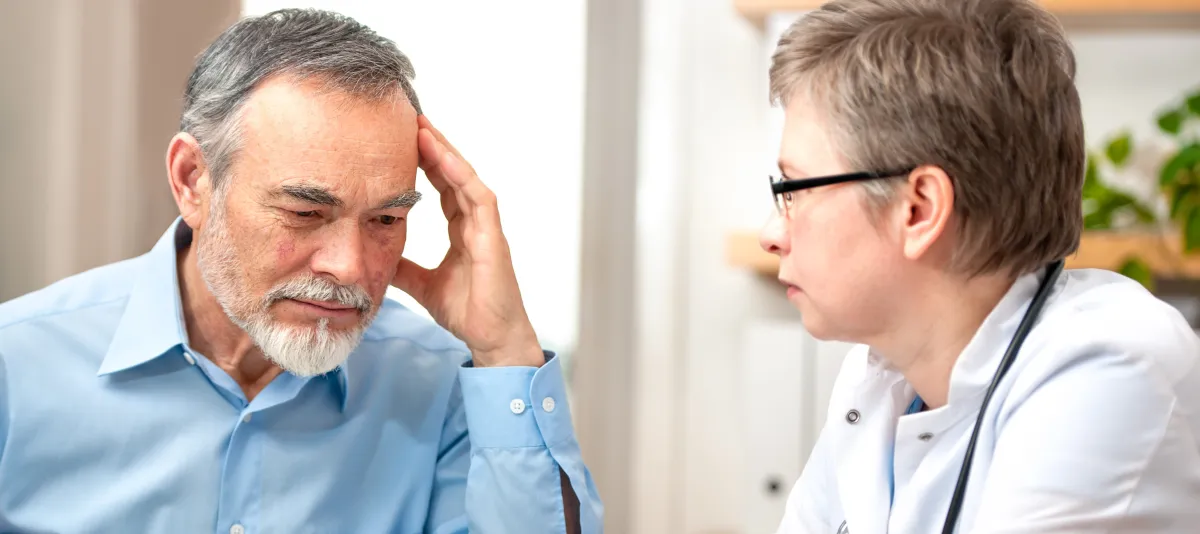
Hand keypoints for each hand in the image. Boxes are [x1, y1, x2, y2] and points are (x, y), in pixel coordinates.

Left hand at [391, 116, 543, 367]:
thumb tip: (378, 257)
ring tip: (424, 129)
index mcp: (463, 231)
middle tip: (410, 119)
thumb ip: (406, 268)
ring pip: (467, 179)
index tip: (402, 141)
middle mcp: (476, 224)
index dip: (425, 163)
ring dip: (446, 153)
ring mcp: (487, 229)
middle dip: (434, 147)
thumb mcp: (424, 285)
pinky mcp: (494, 239)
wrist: (492, 340)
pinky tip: (446, 160)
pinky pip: (480, 199)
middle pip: (454, 175)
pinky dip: (463, 177)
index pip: (443, 187)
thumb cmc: (469, 313)